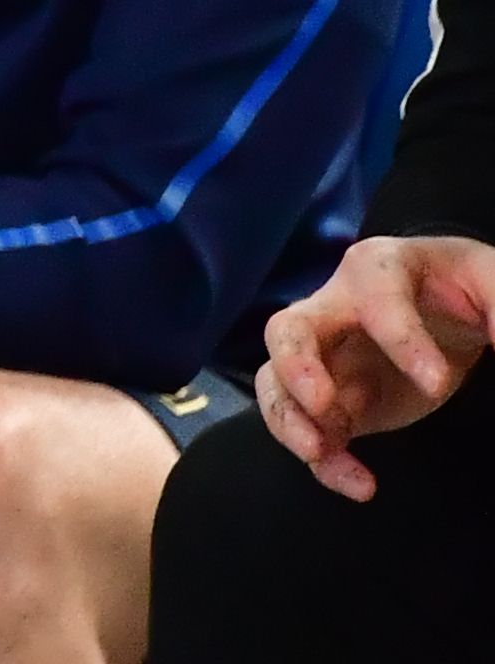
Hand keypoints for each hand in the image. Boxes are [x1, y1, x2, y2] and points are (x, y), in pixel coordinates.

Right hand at [259, 232, 494, 497]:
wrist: (445, 310)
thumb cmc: (461, 288)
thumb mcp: (489, 282)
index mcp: (377, 268)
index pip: (376, 297)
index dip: (400, 340)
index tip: (437, 385)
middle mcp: (334, 309)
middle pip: (288, 330)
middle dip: (297, 368)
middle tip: (323, 404)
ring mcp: (326, 356)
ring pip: (278, 384)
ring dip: (291, 421)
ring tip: (321, 453)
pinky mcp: (334, 400)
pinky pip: (309, 429)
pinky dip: (324, 460)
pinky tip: (359, 484)